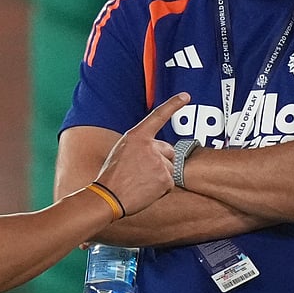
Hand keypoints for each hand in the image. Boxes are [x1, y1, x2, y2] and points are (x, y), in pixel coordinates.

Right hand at [94, 93, 188, 216]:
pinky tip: (146, 190)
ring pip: (169, 168)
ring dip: (159, 175)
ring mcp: (159, 162)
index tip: (186, 96)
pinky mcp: (165, 179)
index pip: (158, 116)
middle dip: (161, 160)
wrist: (108, 197)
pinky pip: (169, 182)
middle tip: (141, 171)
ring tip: (140, 181)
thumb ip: (142, 145)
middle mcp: (150, 146)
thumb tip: (162, 151)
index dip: (173, 104)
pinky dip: (161, 188)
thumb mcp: (122, 151)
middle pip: (168, 151)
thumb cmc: (113, 175)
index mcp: (137, 136)